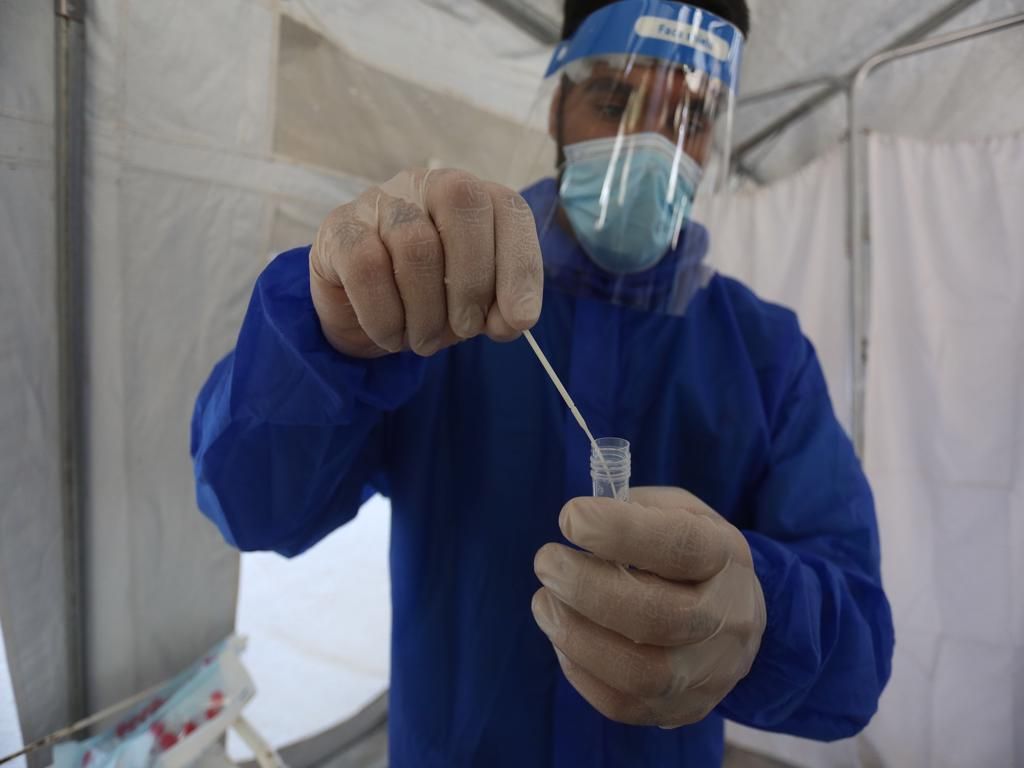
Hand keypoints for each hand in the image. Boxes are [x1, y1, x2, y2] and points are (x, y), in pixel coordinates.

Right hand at [310, 168, 543, 357]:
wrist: (360, 315)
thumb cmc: (427, 300)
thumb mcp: (472, 306)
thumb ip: (500, 307)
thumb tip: (514, 319)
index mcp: (469, 196)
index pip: (508, 209)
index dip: (519, 266)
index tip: (517, 321)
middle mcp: (424, 185)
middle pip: (462, 207)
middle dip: (472, 283)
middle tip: (464, 329)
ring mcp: (378, 201)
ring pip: (416, 245)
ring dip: (427, 312)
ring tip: (425, 340)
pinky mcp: (338, 229)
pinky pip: (367, 267)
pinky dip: (386, 316)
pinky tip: (391, 335)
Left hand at [532, 486, 765, 727]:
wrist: (735, 617)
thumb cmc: (690, 555)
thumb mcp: (679, 512)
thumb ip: (636, 510)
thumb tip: (582, 522)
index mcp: (726, 557)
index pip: (682, 547)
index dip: (620, 531)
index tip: (569, 517)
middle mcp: (727, 620)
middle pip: (658, 618)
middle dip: (586, 588)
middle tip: (546, 562)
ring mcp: (710, 673)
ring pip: (640, 674)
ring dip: (576, 635)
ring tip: (544, 602)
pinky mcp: (684, 709)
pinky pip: (622, 704)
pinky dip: (579, 669)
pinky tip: (564, 635)